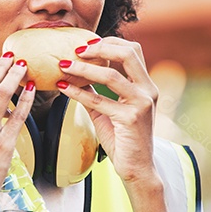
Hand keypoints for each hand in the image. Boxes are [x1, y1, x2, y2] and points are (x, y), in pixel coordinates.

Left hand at [54, 37, 160, 188]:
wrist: (137, 168)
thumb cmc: (124, 140)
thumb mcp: (110, 110)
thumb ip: (97, 92)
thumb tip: (75, 75)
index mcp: (146, 85)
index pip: (132, 50)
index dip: (109, 42)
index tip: (87, 44)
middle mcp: (148, 90)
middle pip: (128, 53)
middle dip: (99, 47)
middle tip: (76, 49)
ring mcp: (141, 104)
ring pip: (110, 75)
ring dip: (82, 68)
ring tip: (62, 65)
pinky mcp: (130, 119)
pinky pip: (98, 100)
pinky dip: (77, 91)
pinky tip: (62, 87)